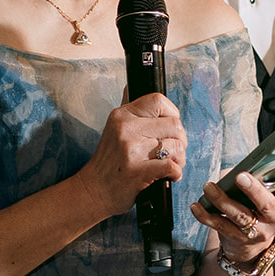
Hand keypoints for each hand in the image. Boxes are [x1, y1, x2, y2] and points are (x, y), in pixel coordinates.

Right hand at [77, 93, 187, 216]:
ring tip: (169, 164)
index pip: (159, 100)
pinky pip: (172, 166)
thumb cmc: (108, 162)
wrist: (94, 190)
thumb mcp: (113, 129)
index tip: (169, 127)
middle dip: (180, 140)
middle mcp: (126, 128)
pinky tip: (169, 175)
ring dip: (179, 158)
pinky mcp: (138, 171)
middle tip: (173, 150)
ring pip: (176, 146)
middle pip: (174, 124)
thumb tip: (130, 85)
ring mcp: (131, 149)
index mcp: (122, 115)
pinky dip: (176, 173)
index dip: (172, 113)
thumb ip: (127, 109)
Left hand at [191, 148, 274, 261]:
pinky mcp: (239, 239)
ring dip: (222, 200)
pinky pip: (220, 226)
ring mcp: (259, 231)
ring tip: (209, 187)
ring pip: (240, 216)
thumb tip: (246, 161)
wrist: (251, 247)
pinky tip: (197, 206)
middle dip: (254, 190)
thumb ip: (266, 178)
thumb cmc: (261, 211)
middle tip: (240, 176)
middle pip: (268, 205)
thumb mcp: (273, 196)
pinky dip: (206, 215)